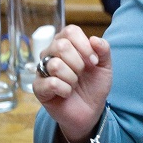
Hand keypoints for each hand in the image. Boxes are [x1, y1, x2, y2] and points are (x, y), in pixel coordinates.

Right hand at [32, 24, 112, 142]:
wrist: (90, 110)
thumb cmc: (94, 85)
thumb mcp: (105, 66)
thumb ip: (104, 50)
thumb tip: (94, 39)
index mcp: (67, 43)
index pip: (70, 31)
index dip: (84, 45)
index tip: (94, 61)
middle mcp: (51, 53)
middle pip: (61, 45)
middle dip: (78, 63)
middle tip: (82, 74)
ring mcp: (42, 70)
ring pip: (55, 64)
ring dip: (72, 77)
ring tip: (74, 84)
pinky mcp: (38, 87)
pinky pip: (51, 83)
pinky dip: (65, 90)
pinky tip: (67, 93)